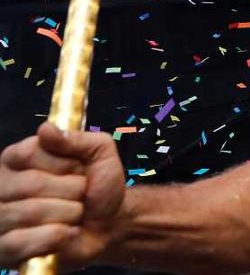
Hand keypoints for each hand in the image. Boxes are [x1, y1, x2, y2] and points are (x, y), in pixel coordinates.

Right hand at [0, 123, 125, 268]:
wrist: (108, 224)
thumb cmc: (98, 185)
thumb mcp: (100, 153)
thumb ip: (77, 138)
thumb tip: (45, 129)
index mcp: (18, 158)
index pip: (27, 153)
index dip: (62, 163)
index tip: (79, 169)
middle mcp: (2, 186)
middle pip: (31, 184)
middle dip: (71, 190)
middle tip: (81, 194)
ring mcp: (0, 218)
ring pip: (30, 213)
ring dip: (68, 214)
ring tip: (74, 214)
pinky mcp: (4, 249)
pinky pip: (19, 243)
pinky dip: (53, 238)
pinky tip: (66, 233)